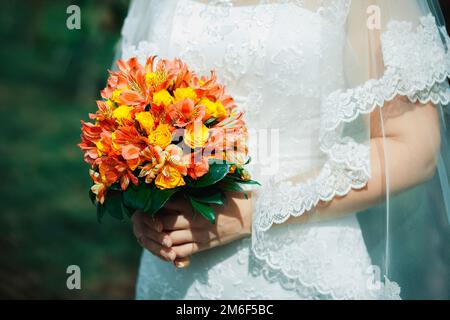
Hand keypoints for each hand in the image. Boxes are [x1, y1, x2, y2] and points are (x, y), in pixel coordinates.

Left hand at [132, 191, 252, 266]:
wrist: (251, 216)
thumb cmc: (232, 197)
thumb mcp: (215, 186)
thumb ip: (197, 183)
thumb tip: (180, 172)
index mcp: (196, 204)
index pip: (167, 203)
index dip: (155, 202)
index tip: (149, 199)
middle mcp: (194, 220)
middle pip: (163, 223)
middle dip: (152, 221)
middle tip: (145, 217)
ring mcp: (198, 235)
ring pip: (169, 240)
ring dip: (158, 237)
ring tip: (152, 232)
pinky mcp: (203, 246)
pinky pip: (181, 252)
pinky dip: (170, 252)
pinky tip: (166, 246)